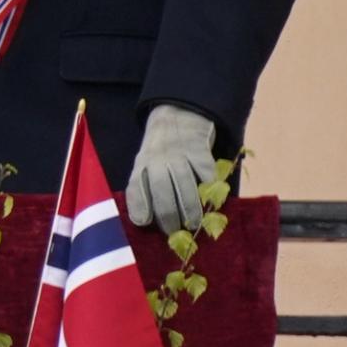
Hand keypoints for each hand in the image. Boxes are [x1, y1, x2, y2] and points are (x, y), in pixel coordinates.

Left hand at [126, 103, 219, 232]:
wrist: (178, 114)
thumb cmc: (162, 150)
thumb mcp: (147, 163)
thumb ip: (148, 187)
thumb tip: (151, 223)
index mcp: (142, 165)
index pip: (136, 186)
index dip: (139, 205)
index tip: (143, 222)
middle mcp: (157, 158)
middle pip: (160, 187)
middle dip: (167, 213)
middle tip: (175, 233)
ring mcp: (178, 152)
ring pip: (183, 182)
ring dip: (189, 207)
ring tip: (194, 225)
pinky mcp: (198, 148)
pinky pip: (204, 170)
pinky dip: (208, 187)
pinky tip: (211, 201)